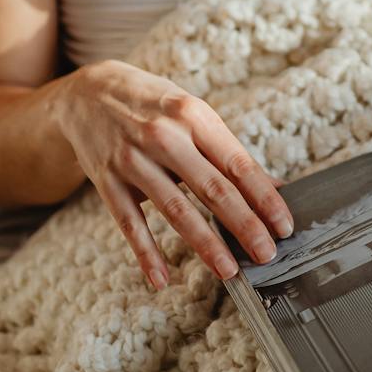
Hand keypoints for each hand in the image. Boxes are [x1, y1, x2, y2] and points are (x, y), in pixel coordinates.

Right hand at [50, 59, 294, 289]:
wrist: (88, 92)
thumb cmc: (155, 106)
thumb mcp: (194, 115)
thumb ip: (229, 152)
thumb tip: (274, 187)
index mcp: (194, 116)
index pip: (238, 164)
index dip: (264, 198)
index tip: (283, 225)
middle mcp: (164, 136)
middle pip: (212, 189)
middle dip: (244, 225)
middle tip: (266, 254)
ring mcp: (133, 159)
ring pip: (175, 210)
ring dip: (205, 244)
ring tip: (228, 271)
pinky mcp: (106, 180)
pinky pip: (129, 222)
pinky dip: (146, 253)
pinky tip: (161, 279)